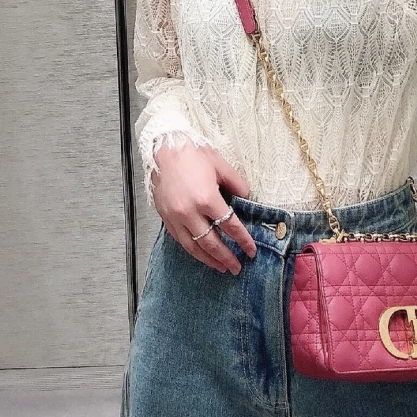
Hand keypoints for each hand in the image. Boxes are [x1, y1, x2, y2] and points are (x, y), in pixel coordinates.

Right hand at [150, 139, 256, 274]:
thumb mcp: (221, 166)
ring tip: (221, 267)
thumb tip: (247, 198)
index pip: (230, 226)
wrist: (164, 149)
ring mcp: (175, 217)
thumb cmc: (192, 154)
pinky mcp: (165, 218)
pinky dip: (192, 250)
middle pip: (211, 243)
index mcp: (206, 198)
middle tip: (238, 267)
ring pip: (194, 247)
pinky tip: (201, 254)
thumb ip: (237, 185)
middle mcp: (189, 212)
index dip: (243, 240)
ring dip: (209, 260)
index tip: (251, 250)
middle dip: (227, 257)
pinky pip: (180, 240)